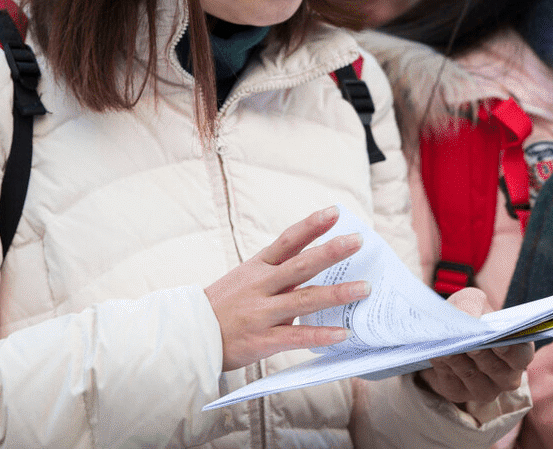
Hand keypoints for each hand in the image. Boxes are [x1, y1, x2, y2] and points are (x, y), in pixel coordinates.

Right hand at [205, 206, 369, 370]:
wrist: (188, 335)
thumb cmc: (223, 305)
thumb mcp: (245, 278)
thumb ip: (278, 273)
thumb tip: (317, 267)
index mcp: (257, 267)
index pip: (288, 240)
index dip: (312, 225)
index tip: (335, 212)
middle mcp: (261, 286)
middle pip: (301, 265)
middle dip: (331, 251)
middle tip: (358, 240)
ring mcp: (262, 313)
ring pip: (304, 299)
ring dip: (337, 293)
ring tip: (364, 288)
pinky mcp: (262, 340)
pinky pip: (296, 336)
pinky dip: (320, 334)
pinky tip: (342, 332)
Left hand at [418, 288, 533, 403]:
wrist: (444, 329)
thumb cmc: (467, 313)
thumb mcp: (471, 301)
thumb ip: (473, 305)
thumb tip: (471, 320)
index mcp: (518, 352)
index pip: (522, 356)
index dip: (512, 351)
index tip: (497, 342)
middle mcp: (505, 376)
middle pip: (497, 370)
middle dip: (481, 354)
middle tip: (468, 342)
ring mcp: (482, 388)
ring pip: (472, 376)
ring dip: (458, 360)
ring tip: (447, 345)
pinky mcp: (458, 393)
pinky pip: (452, 382)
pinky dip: (444, 366)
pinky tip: (437, 353)